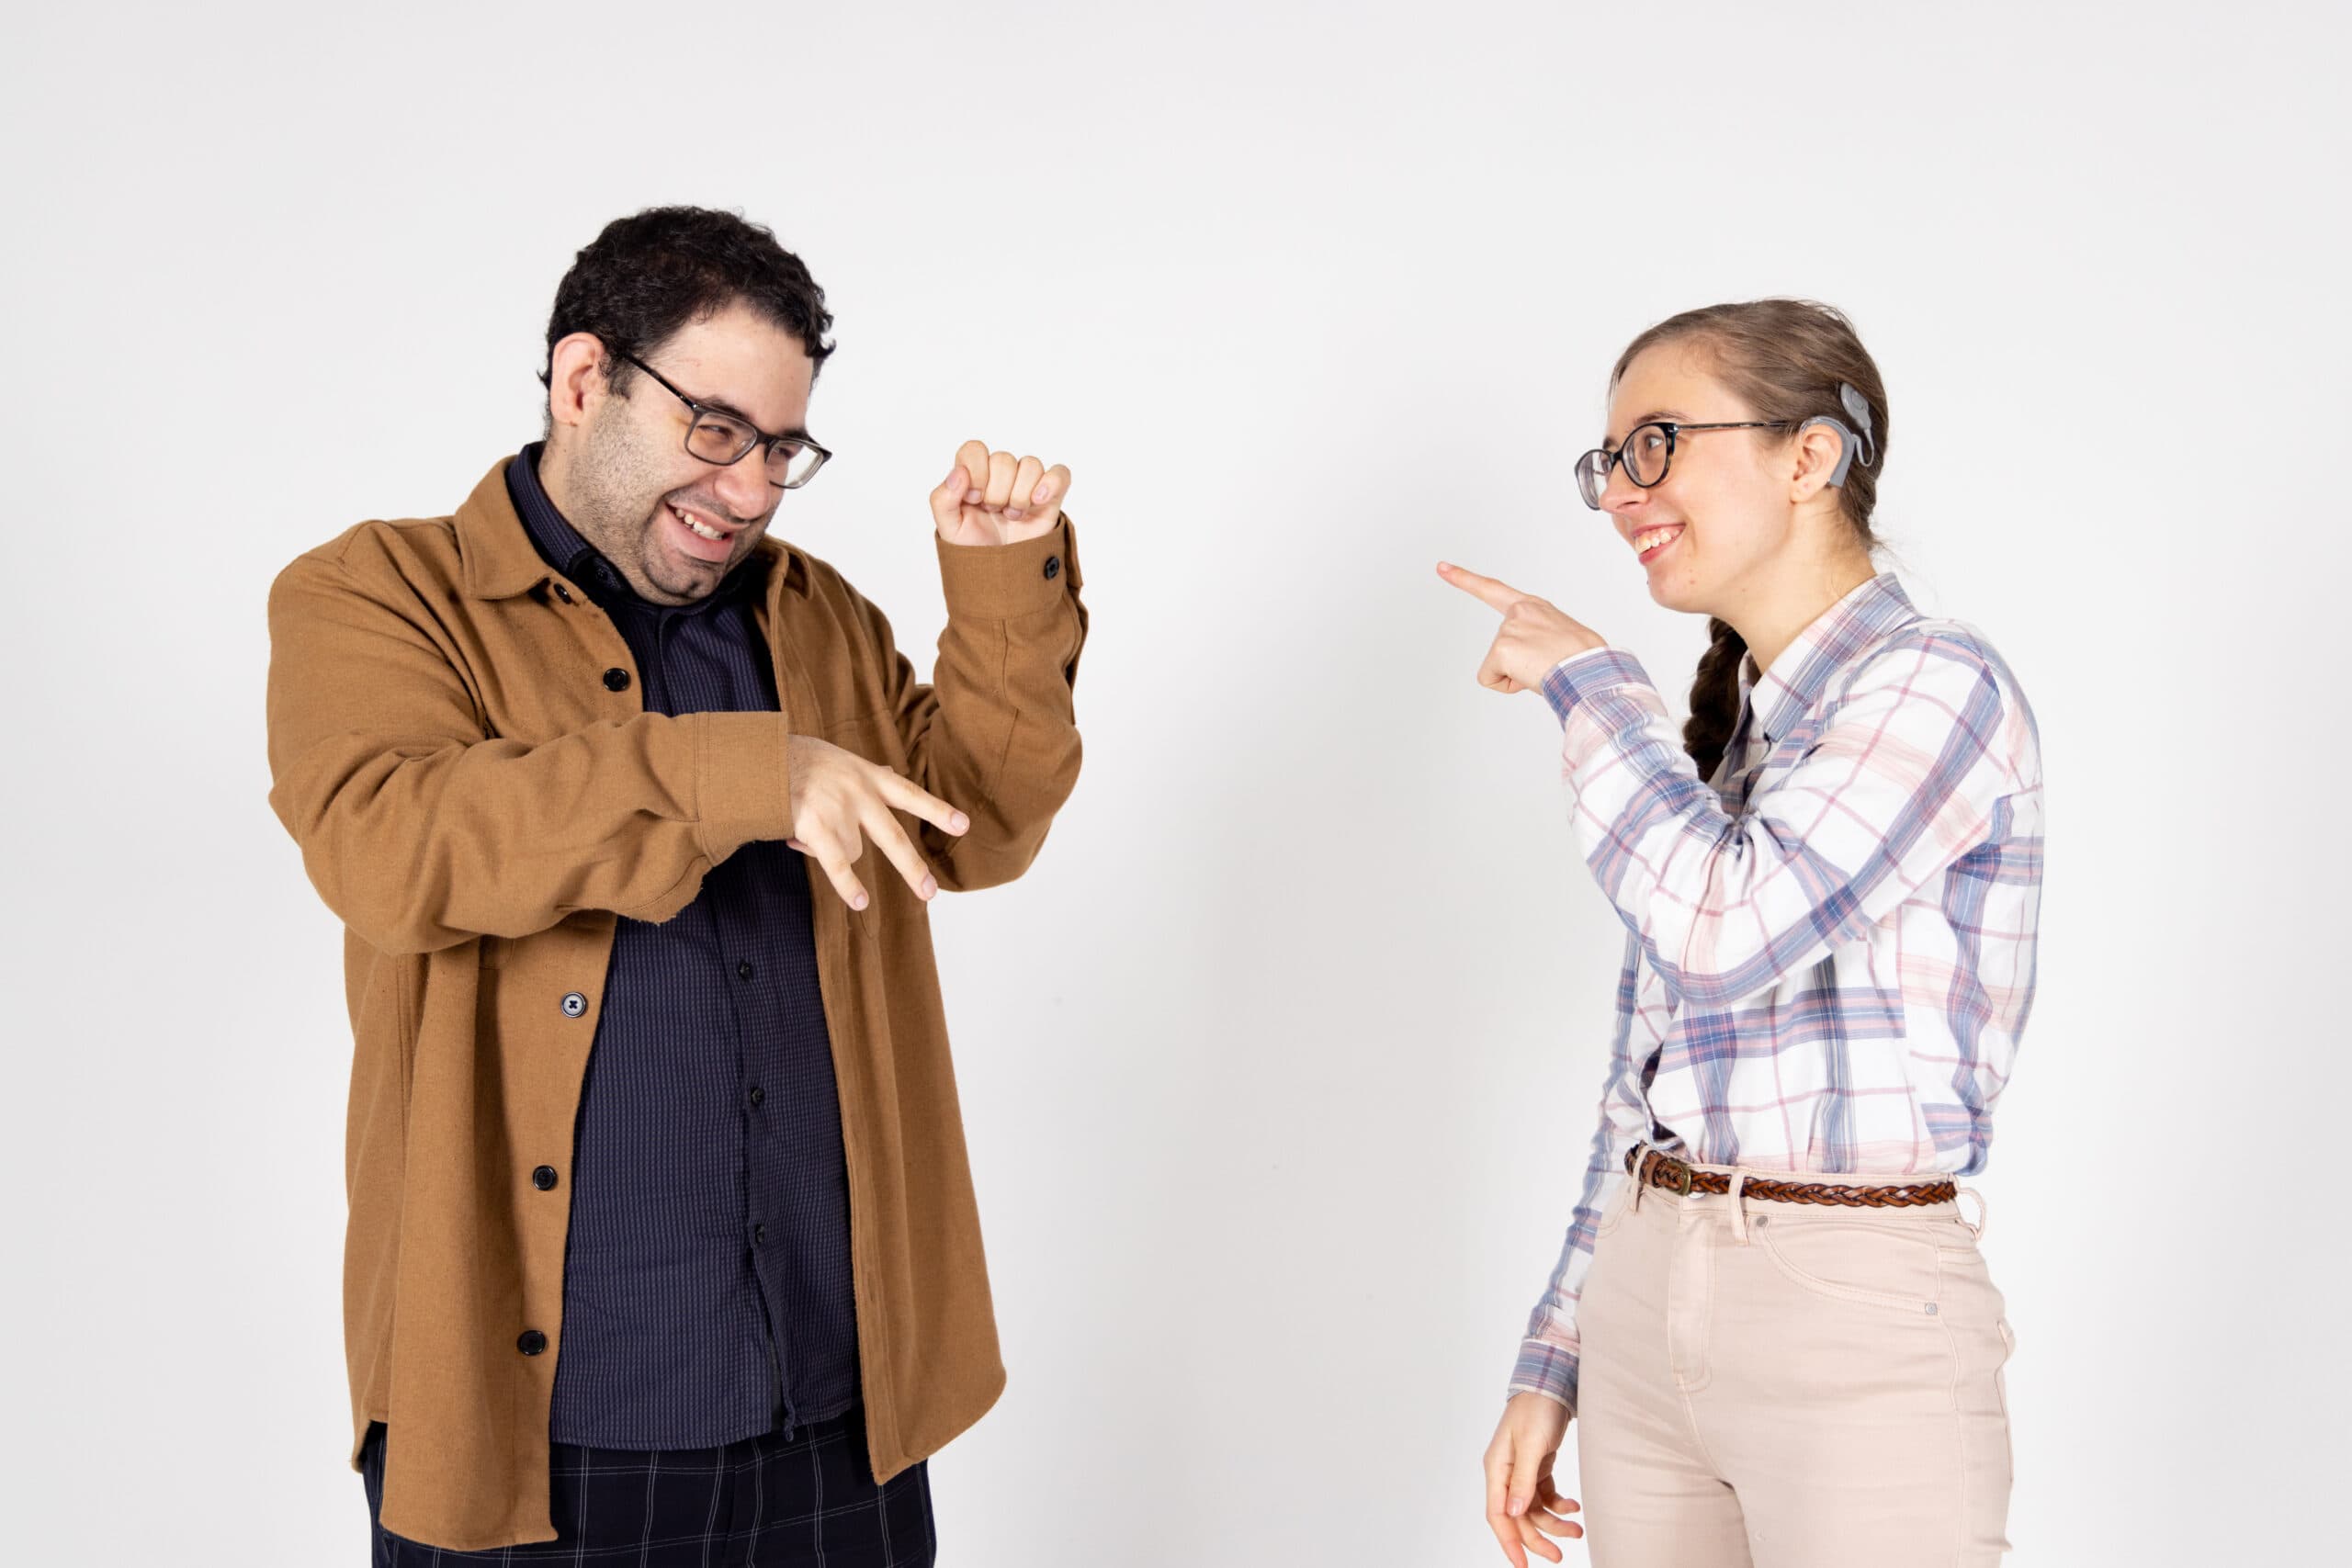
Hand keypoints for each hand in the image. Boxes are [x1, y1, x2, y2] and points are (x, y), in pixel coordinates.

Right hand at [782, 734, 968, 909]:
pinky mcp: (817, 828)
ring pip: (852, 853)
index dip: (937, 810)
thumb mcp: (842, 759)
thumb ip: (868, 774)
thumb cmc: (798, 759)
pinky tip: (860, 901)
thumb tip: (892, 773)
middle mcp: (860, 794)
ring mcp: (839, 811)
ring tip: (805, 830)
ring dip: (832, 851)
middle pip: (893, 837)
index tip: (963, 825)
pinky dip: (848, 884)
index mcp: (868, 776)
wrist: (760, 758)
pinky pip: (837, 864)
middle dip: (912, 868)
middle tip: (930, 892)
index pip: (909, 793)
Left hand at [930, 441, 1072, 546]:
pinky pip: (1059, 474)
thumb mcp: (948, 528)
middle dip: (996, 491)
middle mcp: (1001, 475)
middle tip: (994, 512)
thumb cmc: (974, 548)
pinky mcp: (1050, 497)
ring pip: (1030, 464)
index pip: (975, 449)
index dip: (975, 470)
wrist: (1000, 577)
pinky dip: (1051, 483)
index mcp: (974, 476)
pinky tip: (1036, 501)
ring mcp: (1027, 485)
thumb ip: (943, 499)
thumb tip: (959, 472)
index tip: (973, 498)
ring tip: (1013, 516)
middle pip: (1003, 459)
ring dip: (1019, 494)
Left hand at [1438, 562, 1606, 694]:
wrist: (1592, 670)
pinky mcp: (1501, 649)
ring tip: (1545, 668)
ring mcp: (1508, 629)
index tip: (1441, 567)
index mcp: (1534, 607)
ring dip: (1518, 675)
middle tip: (1547, 663)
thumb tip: (1542, 661)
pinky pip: (1491, 679)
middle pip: (1499, 649)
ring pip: (1496, 666)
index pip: (1493, 589)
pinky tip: (1532, 676)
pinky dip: (1509, 686)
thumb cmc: (1584, 660)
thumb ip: (1539, 638)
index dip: (1464, 579)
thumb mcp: (1561, 638)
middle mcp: (1518, 613)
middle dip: (1517, 664)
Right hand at [1483, 1392, 1582, 1565]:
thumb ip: (1522, 1480)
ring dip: (1554, 1522)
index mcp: (1497, 1468)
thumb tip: (1513, 1513)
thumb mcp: (1531, 1444)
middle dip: (1537, 1538)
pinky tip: (1574, 1506)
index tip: (1523, 1565)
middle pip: (1517, 1518)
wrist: (1551, 1384)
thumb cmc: (1536, 1408)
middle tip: (1559, 1556)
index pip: (1497, 1514)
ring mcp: (1521, 1471)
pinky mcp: (1537, 1466)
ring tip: (1577, 1529)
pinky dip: (1559, 1505)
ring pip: (1533, 1510)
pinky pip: (1545, 1496)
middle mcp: (1505, 1473)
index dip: (1509, 1542)